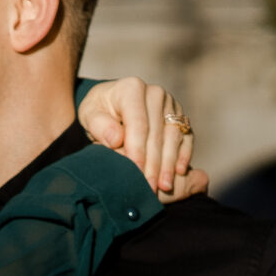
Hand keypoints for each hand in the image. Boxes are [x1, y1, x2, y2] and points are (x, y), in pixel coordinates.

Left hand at [78, 76, 208, 201]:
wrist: (112, 104)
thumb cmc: (99, 112)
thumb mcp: (89, 115)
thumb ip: (99, 125)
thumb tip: (116, 139)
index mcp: (132, 88)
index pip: (138, 124)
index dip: (137, 149)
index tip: (136, 171)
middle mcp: (155, 93)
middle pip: (156, 133)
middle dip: (153, 163)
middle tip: (148, 187)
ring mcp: (170, 104)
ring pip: (173, 137)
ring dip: (169, 164)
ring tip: (163, 186)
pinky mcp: (180, 116)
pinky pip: (186, 136)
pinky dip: (183, 155)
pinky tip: (179, 172)